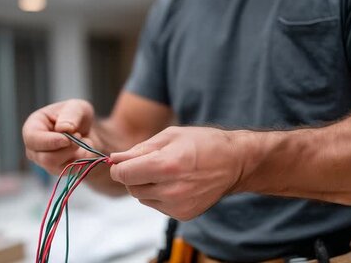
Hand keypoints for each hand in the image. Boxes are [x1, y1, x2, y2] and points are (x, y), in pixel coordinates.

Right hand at [23, 99, 97, 174]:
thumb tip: (63, 129)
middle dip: (67, 149)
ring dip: (75, 154)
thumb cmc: (76, 116)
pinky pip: (69, 171)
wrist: (86, 131)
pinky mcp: (56, 170)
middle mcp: (34, 147)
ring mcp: (43, 161)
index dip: (50, 141)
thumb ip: (71, 114)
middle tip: (80, 136)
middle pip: (45, 158)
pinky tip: (83, 150)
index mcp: (32, 126)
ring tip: (82, 140)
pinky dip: (81, 160)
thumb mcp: (77, 107)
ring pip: (58, 167)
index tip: (68, 139)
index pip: (33, 139)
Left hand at [109, 126, 246, 220]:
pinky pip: (157, 205)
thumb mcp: (170, 135)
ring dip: (146, 185)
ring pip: (142, 198)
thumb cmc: (204, 143)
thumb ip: (140, 148)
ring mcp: (178, 205)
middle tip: (151, 163)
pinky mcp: (183, 215)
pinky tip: (176, 183)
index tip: (123, 162)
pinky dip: (159, 195)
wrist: (235, 162)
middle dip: (133, 175)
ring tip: (167, 172)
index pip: (123, 174)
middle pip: (131, 188)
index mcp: (166, 165)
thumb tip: (115, 158)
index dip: (119, 167)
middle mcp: (172, 190)